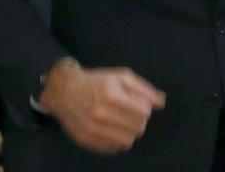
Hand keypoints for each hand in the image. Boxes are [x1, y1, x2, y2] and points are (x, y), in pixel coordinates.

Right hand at [39, 60, 165, 153]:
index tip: (138, 103)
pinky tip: (112, 129)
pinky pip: (112, 148)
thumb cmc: (97, 81)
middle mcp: (100, 114)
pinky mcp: (85, 140)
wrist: (63, 91)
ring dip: (130, 132)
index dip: (145, 107)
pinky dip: (117, 140)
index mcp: (111, 95)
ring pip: (127, 141)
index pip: (144, 111)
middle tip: (131, 113)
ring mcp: (91, 129)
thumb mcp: (122, 77)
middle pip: (138, 128)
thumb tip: (161, 103)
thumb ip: (144, 89)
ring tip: (123, 122)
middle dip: (139, 120)